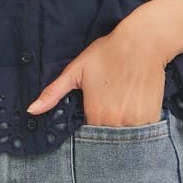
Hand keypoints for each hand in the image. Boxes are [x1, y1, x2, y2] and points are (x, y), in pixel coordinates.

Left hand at [26, 10, 168, 126]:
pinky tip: (134, 108)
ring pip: (125, 139)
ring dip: (121, 131)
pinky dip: (137, 127)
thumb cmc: (108, 53)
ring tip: (121, 108)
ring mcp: (135, 121)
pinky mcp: (151, 117)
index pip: (87, 138)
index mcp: (95, 114)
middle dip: (105, 133)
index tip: (91, 117)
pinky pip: (143, 133)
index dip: (88, 131)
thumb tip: (31, 110)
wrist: (143, 42)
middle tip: (109, 109)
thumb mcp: (75, 71)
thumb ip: (53, 93)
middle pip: (107, 140)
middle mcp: (115, 122)